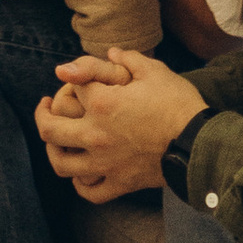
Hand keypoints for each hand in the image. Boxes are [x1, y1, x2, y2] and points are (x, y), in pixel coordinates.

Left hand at [33, 50, 202, 199]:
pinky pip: (89, 191)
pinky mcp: (119, 183)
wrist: (200, 143)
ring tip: (56, 140)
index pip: (72, 86)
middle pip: (50, 128)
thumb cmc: (179, 104)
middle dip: (42, 113)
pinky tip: (81, 172)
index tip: (81, 76)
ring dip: (53, 150)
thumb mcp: (155, 71)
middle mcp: (96, 135)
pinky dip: (80, 183)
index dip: (74, 77)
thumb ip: (129, 58)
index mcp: (102, 103)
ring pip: (61, 163)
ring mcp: (105, 163)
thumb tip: (111, 52)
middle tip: (45, 105)